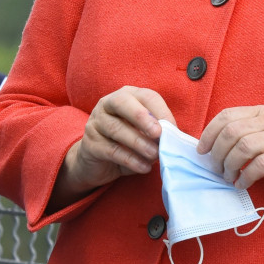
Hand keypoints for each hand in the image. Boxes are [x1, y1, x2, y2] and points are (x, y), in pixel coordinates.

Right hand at [50, 87, 175, 210]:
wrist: (97, 163)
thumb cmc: (127, 143)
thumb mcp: (143, 133)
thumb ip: (157, 130)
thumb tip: (174, 137)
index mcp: (126, 96)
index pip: (145, 96)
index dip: (160, 110)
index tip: (173, 128)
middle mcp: (107, 104)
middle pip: (122, 102)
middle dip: (142, 117)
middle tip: (158, 134)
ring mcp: (95, 123)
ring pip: (116, 128)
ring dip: (139, 143)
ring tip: (154, 155)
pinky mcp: (89, 144)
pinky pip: (111, 150)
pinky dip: (130, 159)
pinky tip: (144, 167)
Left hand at [197, 105, 263, 195]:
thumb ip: (249, 134)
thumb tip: (216, 147)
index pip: (227, 115)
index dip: (209, 133)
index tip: (202, 150)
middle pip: (232, 131)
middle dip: (217, 152)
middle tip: (216, 168)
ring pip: (244, 145)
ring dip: (230, 165)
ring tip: (228, 177)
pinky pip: (260, 165)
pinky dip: (246, 176)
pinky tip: (243, 184)